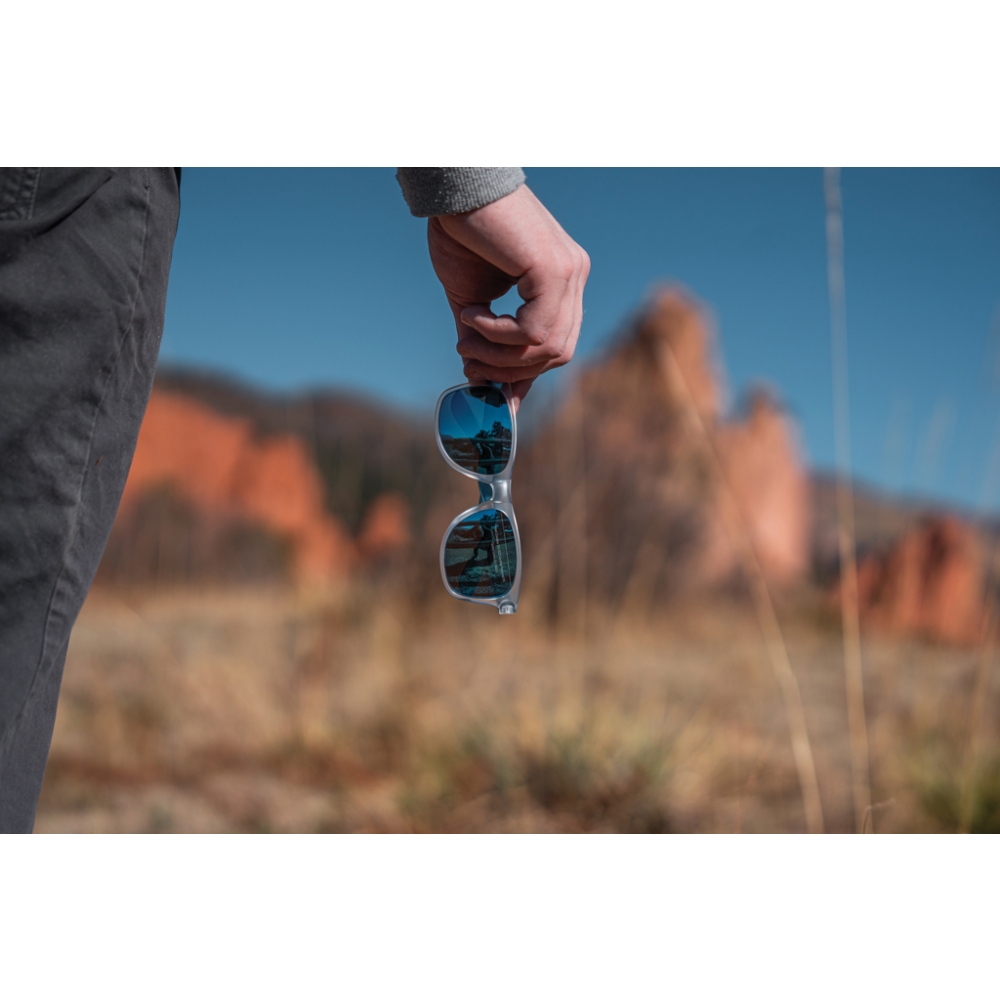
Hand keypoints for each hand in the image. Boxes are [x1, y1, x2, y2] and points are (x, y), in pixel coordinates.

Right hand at [427, 184, 589, 408]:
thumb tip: (478, 380)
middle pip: (558, 353)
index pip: (557, 344)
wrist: (456, 186)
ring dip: (499, 356)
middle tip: (470, 363)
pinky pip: (533, 330)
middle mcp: (575, 276)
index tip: (497, 396)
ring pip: (547, 347)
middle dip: (511, 370)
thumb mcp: (472, 298)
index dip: (527, 376)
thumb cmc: (463, 233)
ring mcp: (571, 273)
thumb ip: (482, 338)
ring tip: (465, 339)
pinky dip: (498, 334)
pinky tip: (472, 316)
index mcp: (562, 282)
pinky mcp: (556, 270)